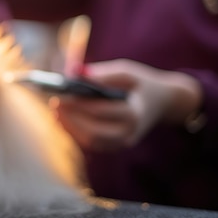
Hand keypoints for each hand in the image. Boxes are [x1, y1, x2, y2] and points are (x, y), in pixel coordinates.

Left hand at [53, 59, 201, 151]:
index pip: (102, 111)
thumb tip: (74, 73)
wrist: (162, 102)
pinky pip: (92, 143)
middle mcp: (129, 132)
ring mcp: (122, 142)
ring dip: (70, 127)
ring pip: (91, 141)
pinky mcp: (115, 145)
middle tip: (55, 103)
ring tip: (57, 110)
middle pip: (94, 131)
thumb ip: (102, 73)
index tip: (63, 94)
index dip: (80, 104)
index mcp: (134, 113)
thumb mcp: (126, 72)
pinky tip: (64, 119)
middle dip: (71, 118)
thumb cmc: (140, 83)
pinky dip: (76, 132)